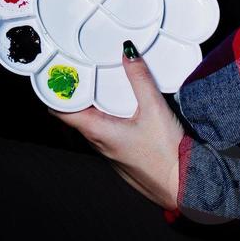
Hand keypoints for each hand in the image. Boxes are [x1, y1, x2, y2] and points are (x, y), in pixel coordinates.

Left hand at [47, 40, 185, 211]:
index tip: (59, 72)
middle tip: (81, 69)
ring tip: (99, 81)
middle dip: (76, 91)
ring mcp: (107, 150)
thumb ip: (140, 79)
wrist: (183, 186)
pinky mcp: (119, 153)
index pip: (61, 111)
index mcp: (97, 131)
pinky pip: (104, 131)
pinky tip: (120, 105)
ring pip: (90, 122)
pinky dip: (105, 115)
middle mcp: (97, 142)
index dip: (57, 91)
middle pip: (75, 114)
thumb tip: (128, 54)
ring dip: (92, 103)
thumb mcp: (154, 109)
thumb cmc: (166, 155)